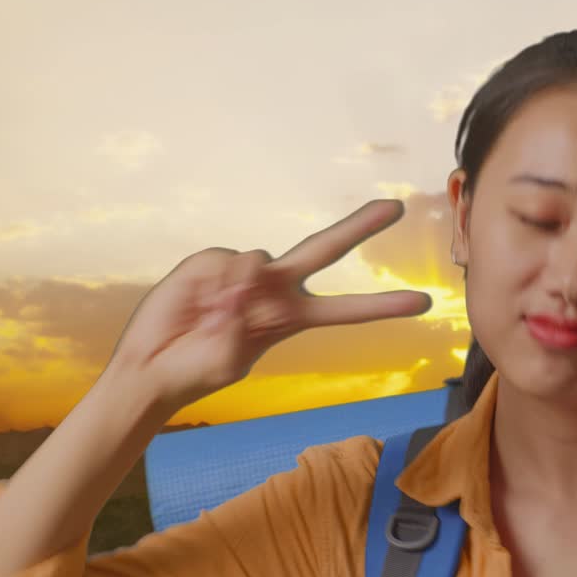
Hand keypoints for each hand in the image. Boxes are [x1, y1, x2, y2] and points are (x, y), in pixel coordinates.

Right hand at [106, 199, 431, 411]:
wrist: (152, 367)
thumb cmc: (200, 371)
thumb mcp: (236, 358)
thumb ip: (249, 319)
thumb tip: (251, 272)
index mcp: (292, 319)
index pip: (346, 311)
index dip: (383, 306)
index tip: (424, 303)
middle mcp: (276, 290)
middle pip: (325, 250)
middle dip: (360, 226)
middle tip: (396, 206)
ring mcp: (244, 272)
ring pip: (264, 262)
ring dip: (245, 294)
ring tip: (215, 320)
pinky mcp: (212, 261)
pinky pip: (231, 262)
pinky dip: (222, 284)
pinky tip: (201, 303)